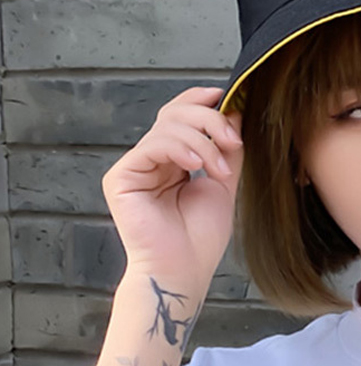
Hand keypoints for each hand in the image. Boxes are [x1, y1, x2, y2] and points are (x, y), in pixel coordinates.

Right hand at [102, 86, 243, 296]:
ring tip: (220, 170)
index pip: (181, 114)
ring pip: (168, 125)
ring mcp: (135, 167)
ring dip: (203, 142)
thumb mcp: (224, 182)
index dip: (201, 99)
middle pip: (175, 113)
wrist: (184, 270)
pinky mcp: (121, 177)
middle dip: (209, 119)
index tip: (228, 95)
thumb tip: (235, 113)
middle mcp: (152, 159)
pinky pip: (153, 145)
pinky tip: (195, 166)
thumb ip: (226, 148)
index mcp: (173, 158)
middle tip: (234, 141)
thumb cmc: (200, 237)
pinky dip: (180, 149)